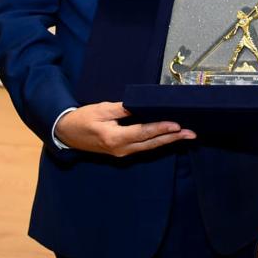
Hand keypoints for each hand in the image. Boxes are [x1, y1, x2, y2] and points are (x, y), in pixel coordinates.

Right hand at [55, 102, 194, 157]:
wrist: (66, 133)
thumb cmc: (82, 119)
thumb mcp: (101, 110)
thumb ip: (121, 109)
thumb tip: (140, 105)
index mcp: (115, 138)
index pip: (143, 132)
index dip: (160, 128)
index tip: (177, 124)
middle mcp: (121, 149)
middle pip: (151, 143)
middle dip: (172, 138)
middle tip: (191, 133)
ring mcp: (122, 153)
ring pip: (149, 147)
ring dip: (167, 140)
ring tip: (185, 135)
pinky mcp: (121, 151)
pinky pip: (143, 147)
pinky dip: (157, 141)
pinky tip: (168, 137)